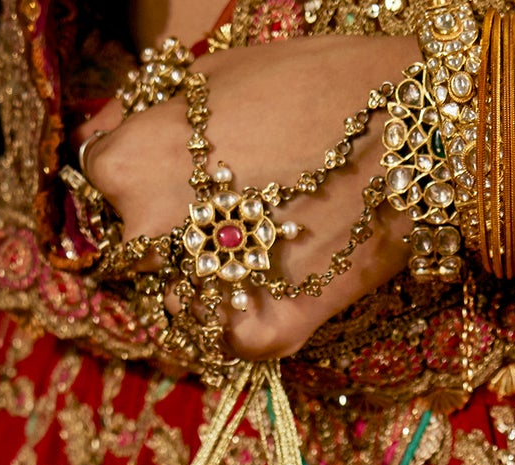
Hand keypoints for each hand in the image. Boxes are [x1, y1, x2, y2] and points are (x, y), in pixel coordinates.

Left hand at [78, 36, 419, 358]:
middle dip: (168, 240)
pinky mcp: (262, 330)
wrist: (421, 121)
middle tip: (227, 213)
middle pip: (134, 256)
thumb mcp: (214, 73)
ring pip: (179, 307)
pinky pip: (234, 340)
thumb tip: (103, 141)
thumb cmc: (318, 82)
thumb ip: (144, 112)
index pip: (94, 190)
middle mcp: (151, 233)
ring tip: (262, 246)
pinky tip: (285, 280)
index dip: (133, 182)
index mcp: (126, 163)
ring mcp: (202, 286)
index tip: (170, 177)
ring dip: (208, 287)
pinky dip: (255, 320)